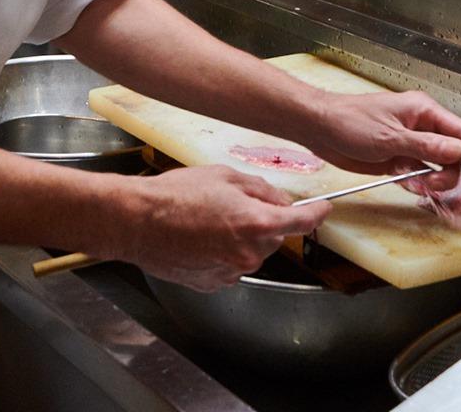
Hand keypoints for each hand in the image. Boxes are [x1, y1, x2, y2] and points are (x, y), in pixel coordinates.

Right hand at [106, 166, 329, 291]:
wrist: (137, 222)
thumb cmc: (175, 195)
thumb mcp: (224, 176)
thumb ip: (259, 189)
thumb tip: (278, 200)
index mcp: (257, 224)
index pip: (302, 222)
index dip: (316, 214)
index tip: (323, 210)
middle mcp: (249, 253)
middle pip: (274, 236)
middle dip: (264, 220)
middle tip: (235, 203)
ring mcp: (231, 272)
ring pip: (252, 251)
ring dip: (242, 237)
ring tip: (209, 220)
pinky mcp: (213, 283)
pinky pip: (231, 265)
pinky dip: (224, 252)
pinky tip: (200, 238)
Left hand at [307, 91, 460, 195]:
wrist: (320, 128)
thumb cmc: (351, 123)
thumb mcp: (390, 137)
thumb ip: (426, 145)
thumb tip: (458, 150)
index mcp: (424, 112)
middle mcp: (422, 126)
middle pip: (456, 152)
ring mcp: (410, 143)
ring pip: (440, 165)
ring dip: (438, 180)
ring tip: (424, 187)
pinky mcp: (398, 159)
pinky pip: (421, 173)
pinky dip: (421, 183)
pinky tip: (414, 188)